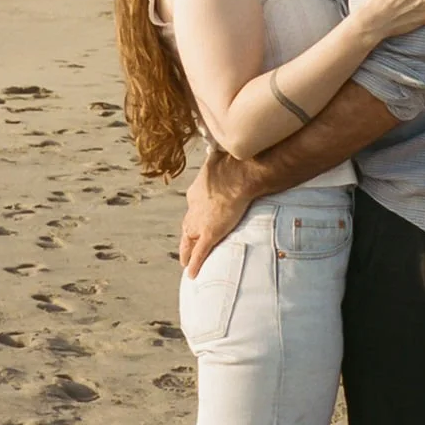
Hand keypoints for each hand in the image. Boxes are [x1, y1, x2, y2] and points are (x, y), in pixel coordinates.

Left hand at [180, 152, 259, 275]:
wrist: (239, 174)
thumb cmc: (235, 163)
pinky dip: (195, 264)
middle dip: (186, 237)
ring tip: (184, 264)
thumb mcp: (225, 159)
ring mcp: (200, 222)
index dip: (194, 215)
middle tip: (184, 247)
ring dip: (186, 253)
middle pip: (187, 226)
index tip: (195, 219)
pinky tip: (191, 274)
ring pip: (189, 241)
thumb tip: (227, 149)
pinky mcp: (209, 234)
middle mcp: (194, 208)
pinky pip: (200, 253)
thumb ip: (223, 159)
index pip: (193, 207)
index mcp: (197, 191)